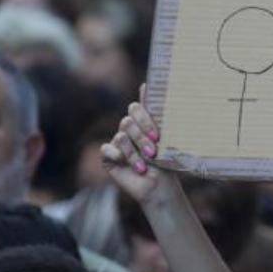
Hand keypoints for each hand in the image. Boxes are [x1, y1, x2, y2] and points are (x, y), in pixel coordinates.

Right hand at [101, 84, 171, 203]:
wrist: (159, 185)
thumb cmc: (165, 162)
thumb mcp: (165, 137)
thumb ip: (158, 115)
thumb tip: (147, 85)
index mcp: (142, 122)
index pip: (137, 108)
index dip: (144, 115)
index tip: (155, 124)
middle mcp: (128, 130)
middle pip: (128, 120)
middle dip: (141, 135)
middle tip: (154, 147)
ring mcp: (117, 142)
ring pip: (120, 136)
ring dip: (134, 152)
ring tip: (146, 163)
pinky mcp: (109, 156)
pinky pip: (107, 149)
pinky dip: (117, 155)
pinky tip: (125, 163)